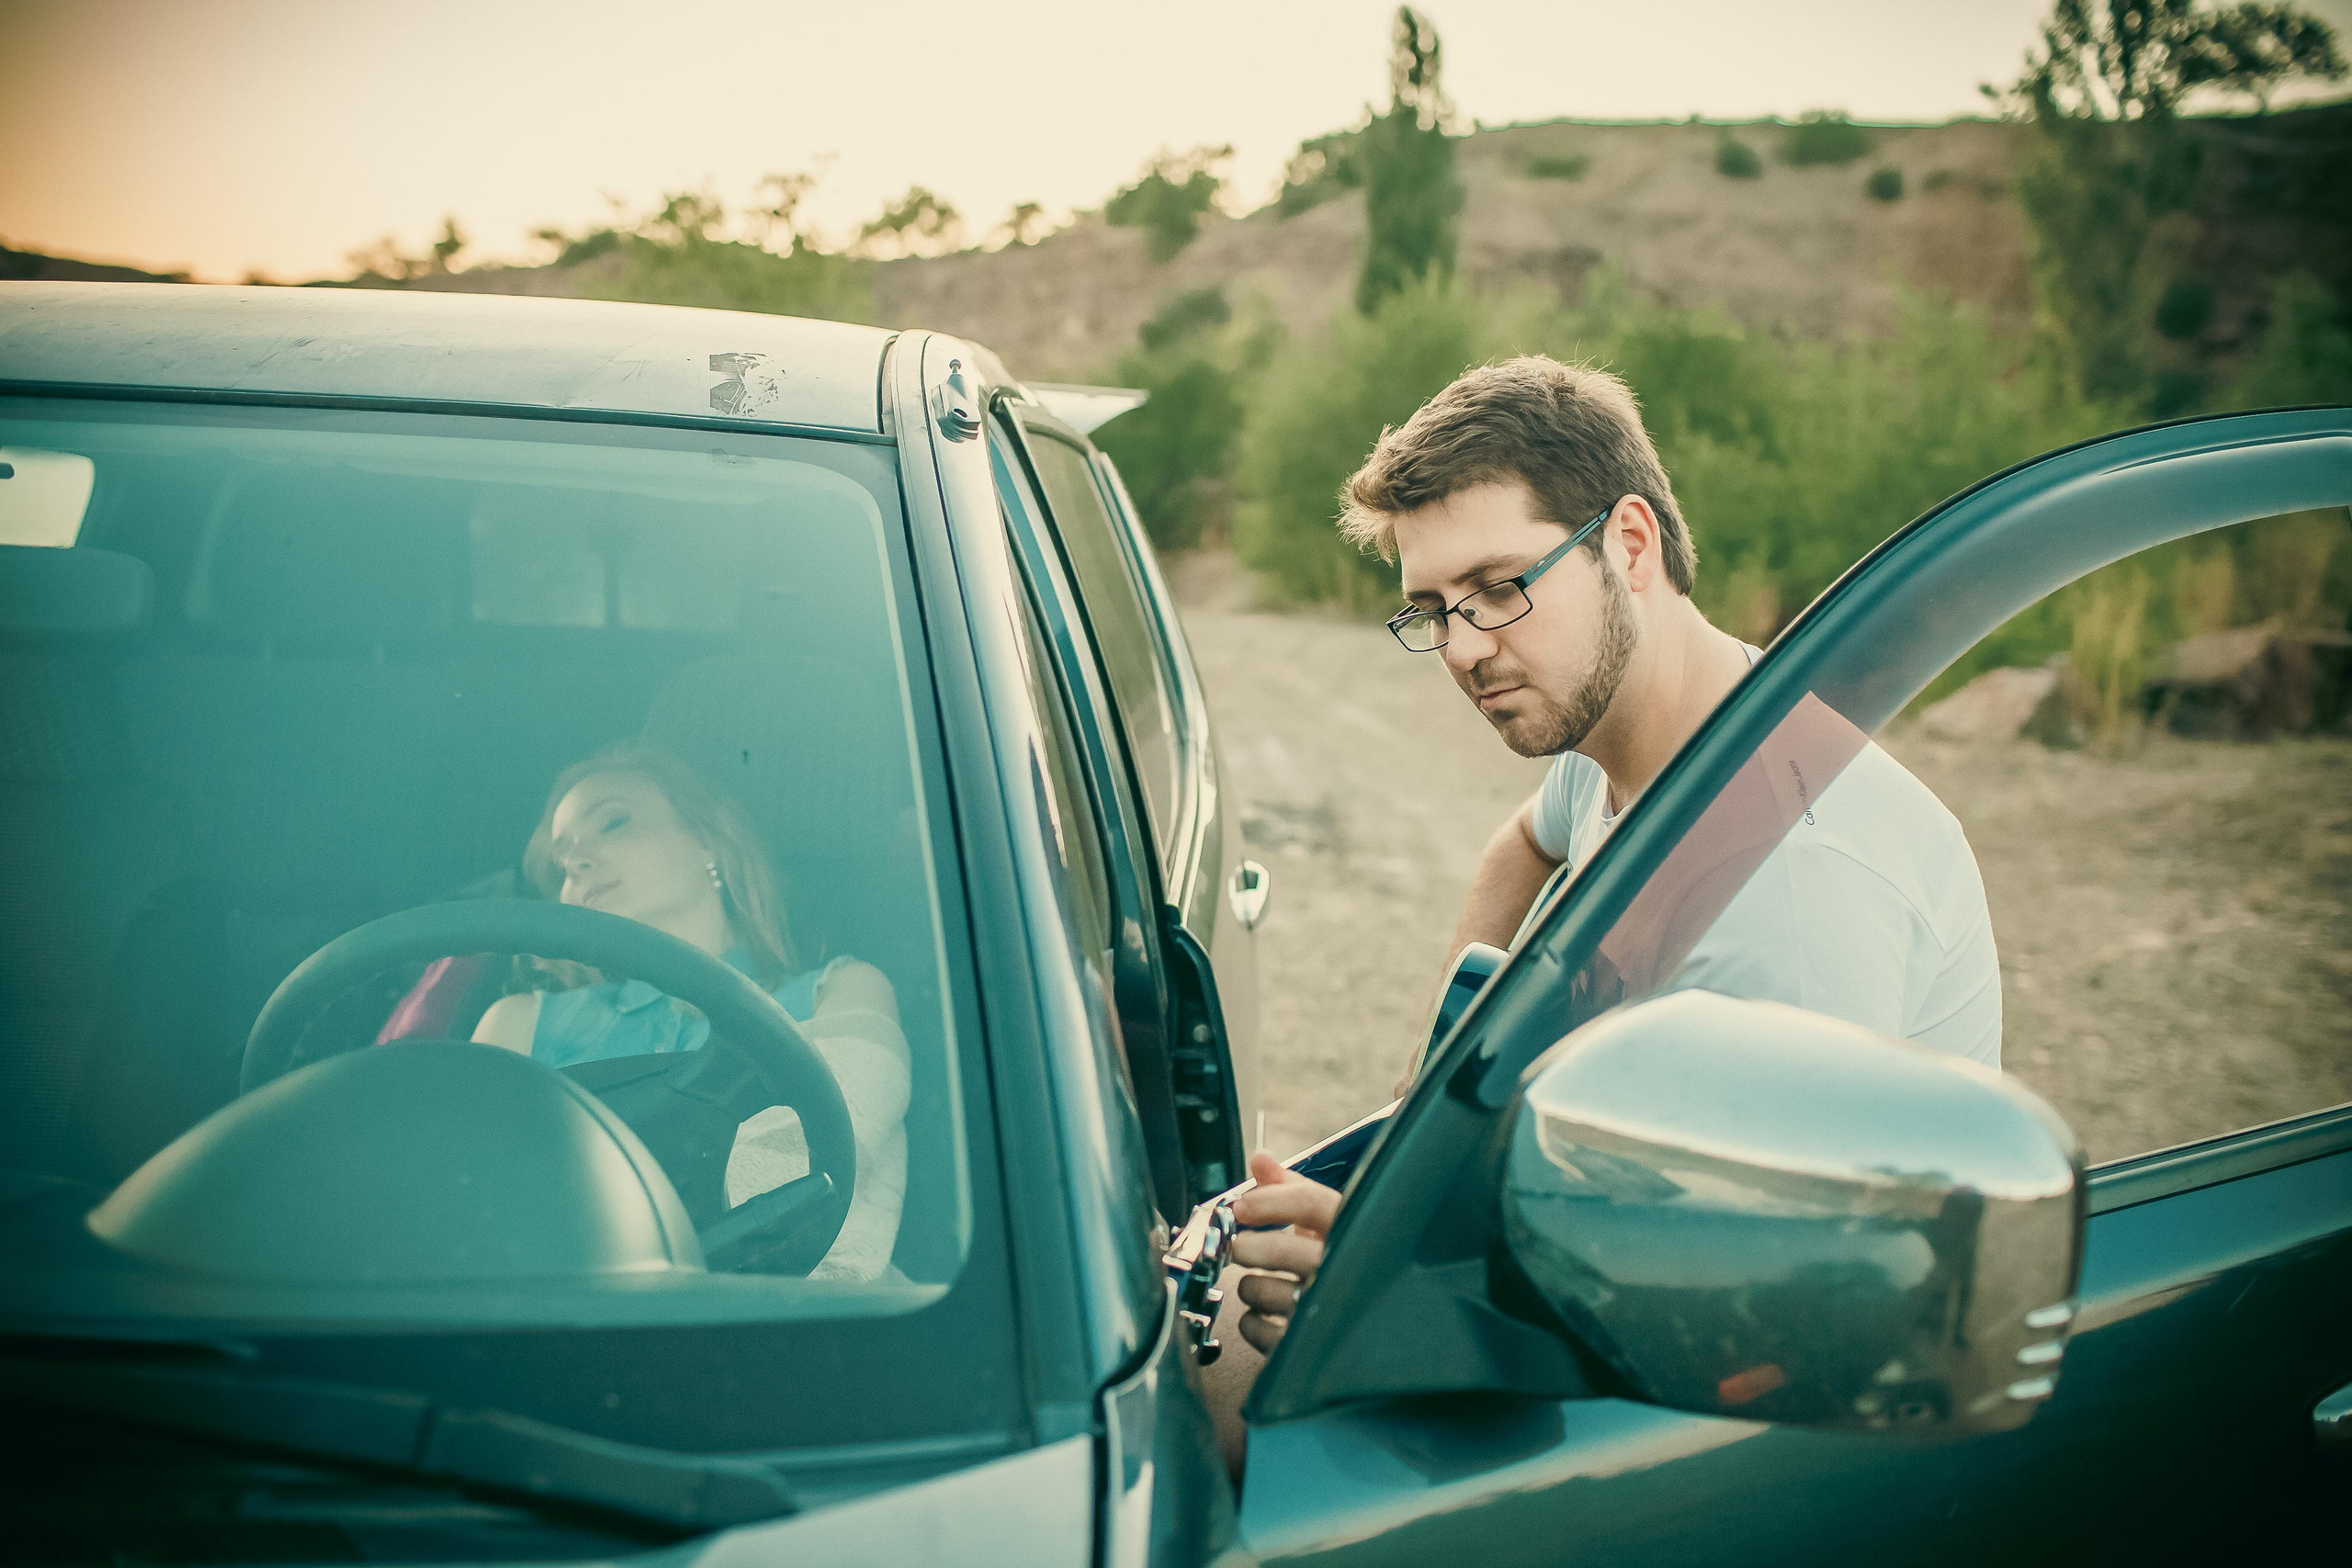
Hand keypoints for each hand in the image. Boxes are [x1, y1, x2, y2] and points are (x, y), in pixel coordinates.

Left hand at [1228, 1150, 1341, 1355]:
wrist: (1384, 1327)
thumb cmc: (1349, 1265)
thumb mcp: (1331, 1224)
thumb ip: (1294, 1189)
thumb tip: (1261, 1159)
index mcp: (1356, 1231)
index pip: (1310, 1202)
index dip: (1268, 1200)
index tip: (1242, 1206)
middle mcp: (1348, 1270)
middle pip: (1281, 1248)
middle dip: (1249, 1245)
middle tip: (1241, 1246)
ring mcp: (1330, 1311)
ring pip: (1262, 1290)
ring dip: (1251, 1286)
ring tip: (1264, 1284)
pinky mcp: (1309, 1345)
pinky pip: (1257, 1328)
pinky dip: (1251, 1320)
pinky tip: (1268, 1315)